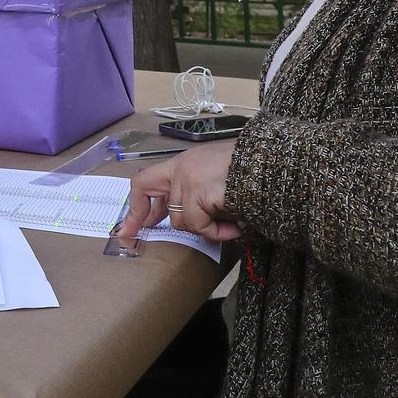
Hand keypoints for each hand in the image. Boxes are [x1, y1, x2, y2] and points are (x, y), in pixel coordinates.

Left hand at [118, 140, 243, 244]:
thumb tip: (184, 217)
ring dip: (206, 229)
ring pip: (183, 221)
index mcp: (182, 163)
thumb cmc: (249, 166)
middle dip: (155, 224)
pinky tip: (234, 228)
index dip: (138, 206)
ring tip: (230, 226)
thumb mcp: (215, 174)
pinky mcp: (199, 192)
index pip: (146, 182)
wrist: (268, 158)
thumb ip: (196, 190)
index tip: (130, 226)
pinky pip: (200, 225)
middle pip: (166, 207)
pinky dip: (217, 233)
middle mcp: (181, 169)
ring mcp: (188, 180)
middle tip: (136, 239)